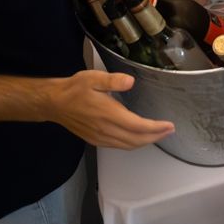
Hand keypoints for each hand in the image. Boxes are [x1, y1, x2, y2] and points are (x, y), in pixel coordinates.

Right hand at [44, 70, 174, 148]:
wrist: (54, 103)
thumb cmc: (74, 89)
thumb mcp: (93, 78)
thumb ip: (113, 80)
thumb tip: (130, 81)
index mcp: (108, 114)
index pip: (137, 126)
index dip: (155, 128)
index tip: (169, 125)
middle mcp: (105, 130)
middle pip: (136, 140)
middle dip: (155, 137)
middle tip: (169, 131)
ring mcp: (100, 137)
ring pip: (128, 145)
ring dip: (145, 142)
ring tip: (158, 135)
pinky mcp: (95, 140)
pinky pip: (118, 146)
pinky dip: (132, 144)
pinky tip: (138, 138)